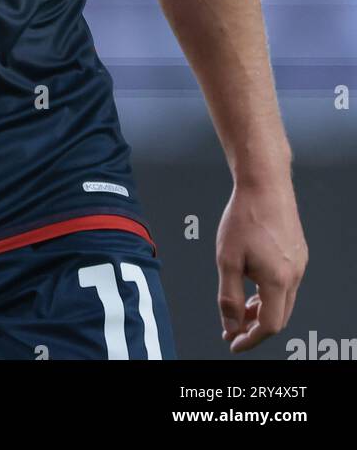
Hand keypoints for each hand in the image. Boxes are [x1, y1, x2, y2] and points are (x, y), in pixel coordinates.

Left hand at [216, 177, 307, 351]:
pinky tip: (253, 281)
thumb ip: (229, 297)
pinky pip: (287, 282)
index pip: (269, 326)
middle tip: (232, 326)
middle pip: (279, 316)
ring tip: (241, 305)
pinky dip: (270, 291)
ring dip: (263, 308)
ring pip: (284, 299)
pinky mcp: (299, 252)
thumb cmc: (244, 218)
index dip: (250, 339)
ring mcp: (300, 263)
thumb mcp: (227, 260)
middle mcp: (295, 275)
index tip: (232, 343)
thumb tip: (231, 326)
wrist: (265, 184)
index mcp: (278, 280)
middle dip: (255, 326)